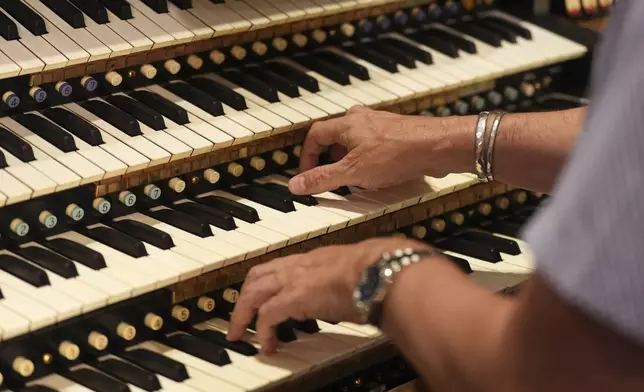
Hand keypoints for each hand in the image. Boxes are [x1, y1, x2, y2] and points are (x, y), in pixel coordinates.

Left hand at [226, 237, 429, 352]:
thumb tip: (355, 299)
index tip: (261, 297)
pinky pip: (266, 315)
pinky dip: (262, 331)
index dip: (266, 282)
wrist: (380, 269)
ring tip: (240, 334)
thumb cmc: (379, 270)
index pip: (279, 266)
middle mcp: (300, 266)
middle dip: (244, 297)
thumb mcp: (357, 274)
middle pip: (257, 275)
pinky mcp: (294, 298)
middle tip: (239, 317)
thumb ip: (348, 284)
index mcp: (314, 259)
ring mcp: (295, 280)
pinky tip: (268, 346)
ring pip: (253, 292)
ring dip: (242, 314)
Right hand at [288, 105, 472, 194]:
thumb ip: (323, 179)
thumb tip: (295, 184)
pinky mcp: (398, 132)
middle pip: (336, 134)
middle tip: (330, 174)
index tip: (307, 173)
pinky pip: (375, 142)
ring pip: (356, 138)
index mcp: (346, 123)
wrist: (437, 146)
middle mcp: (362, 118)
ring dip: (350, 156)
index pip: (315, 134)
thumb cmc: (397, 154)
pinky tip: (379, 172)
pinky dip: (369, 156)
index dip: (307, 155)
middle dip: (329, 156)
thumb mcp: (352, 172)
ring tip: (354, 175)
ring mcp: (381, 123)